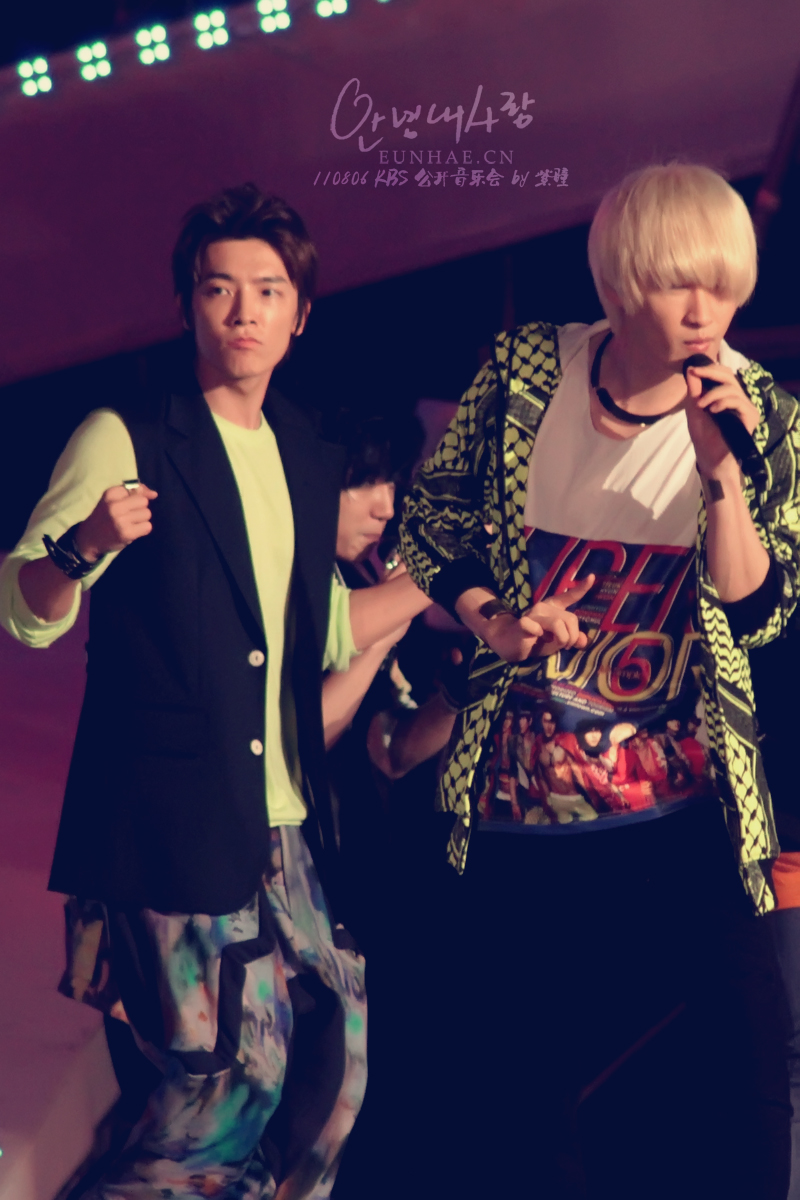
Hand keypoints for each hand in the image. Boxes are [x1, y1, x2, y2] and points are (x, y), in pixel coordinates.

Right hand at [74, 483, 156, 561]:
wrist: (89, 538)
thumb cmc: (104, 517)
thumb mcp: (112, 500)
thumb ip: (133, 493)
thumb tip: (154, 494)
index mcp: (110, 494)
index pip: (136, 488)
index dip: (137, 496)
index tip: (128, 504)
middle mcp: (114, 505)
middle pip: (144, 501)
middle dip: (140, 508)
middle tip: (128, 515)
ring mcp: (120, 520)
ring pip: (147, 514)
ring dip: (141, 519)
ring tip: (130, 523)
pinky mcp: (126, 533)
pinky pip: (147, 526)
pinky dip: (142, 529)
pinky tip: (132, 531)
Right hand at [482, 574, 594, 662]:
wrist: (510, 645)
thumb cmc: (536, 642)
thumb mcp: (558, 641)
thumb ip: (572, 639)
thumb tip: (584, 640)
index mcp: (554, 608)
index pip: (569, 596)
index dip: (581, 588)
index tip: (592, 577)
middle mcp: (545, 607)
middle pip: (570, 618)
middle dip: (572, 636)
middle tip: (566, 645)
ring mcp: (534, 613)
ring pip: (558, 624)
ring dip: (562, 639)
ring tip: (554, 644)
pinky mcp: (524, 622)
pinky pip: (538, 628)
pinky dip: (541, 636)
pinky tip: (536, 638)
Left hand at [684, 363, 758, 479]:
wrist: (710, 458)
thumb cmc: (703, 436)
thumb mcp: (694, 409)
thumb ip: (694, 390)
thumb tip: (691, 370)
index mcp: (726, 395)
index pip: (723, 374)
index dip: (709, 369)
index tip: (692, 369)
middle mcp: (738, 398)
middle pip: (730, 375)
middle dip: (711, 372)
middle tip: (696, 374)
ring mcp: (746, 407)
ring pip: (732, 388)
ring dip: (713, 393)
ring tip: (701, 405)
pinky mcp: (750, 417)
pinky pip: (739, 401)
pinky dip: (723, 402)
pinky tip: (713, 410)